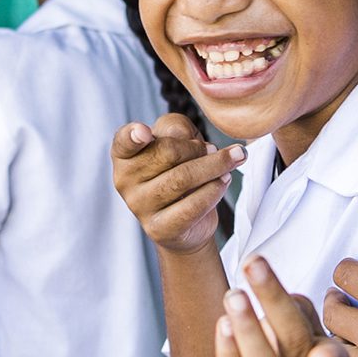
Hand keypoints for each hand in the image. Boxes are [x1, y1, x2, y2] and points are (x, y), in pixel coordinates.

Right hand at [112, 116, 242, 254]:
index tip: (145, 132)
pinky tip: (225, 180)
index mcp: (125, 156)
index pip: (124, 141)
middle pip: (168, 152)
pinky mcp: (160, 229)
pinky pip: (193, 206)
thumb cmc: (179, 171)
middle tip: (214, 149)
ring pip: (183, 178)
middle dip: (199, 147)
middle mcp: (125, 181)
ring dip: (215, 166)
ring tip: (233, 160)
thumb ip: (175, 127)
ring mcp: (140, 207)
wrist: (188, 222)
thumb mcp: (178, 140)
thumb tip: (182, 137)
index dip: (133, 135)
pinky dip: (214, 190)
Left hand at [207, 257, 346, 356]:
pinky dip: (228, 353)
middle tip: (254, 263)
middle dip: (274, 300)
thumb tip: (285, 295)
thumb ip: (301, 313)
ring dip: (248, 328)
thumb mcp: (306, 339)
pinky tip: (223, 324)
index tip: (320, 351)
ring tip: (234, 295)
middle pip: (294, 346)